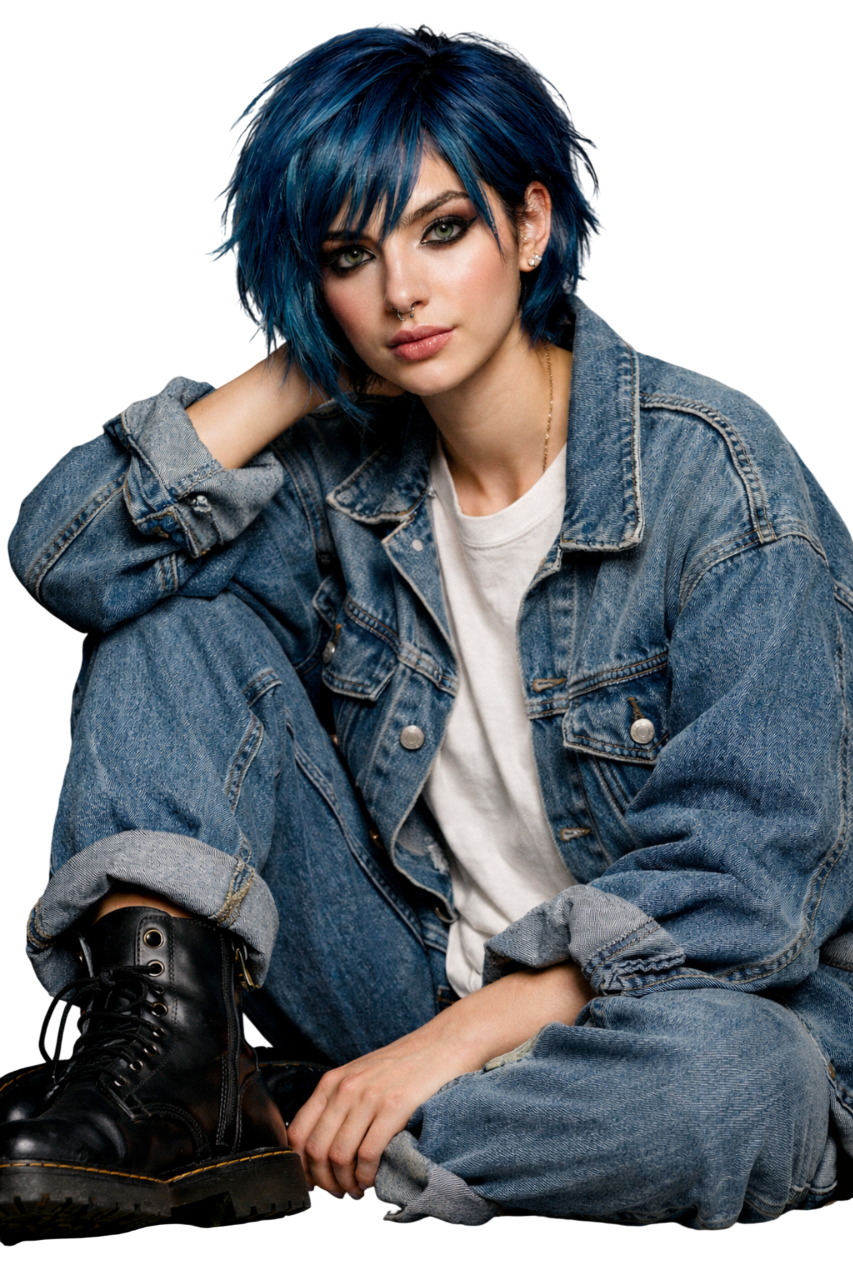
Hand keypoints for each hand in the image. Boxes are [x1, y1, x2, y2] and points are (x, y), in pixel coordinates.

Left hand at [286, 961, 593, 1196]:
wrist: (444, 1043)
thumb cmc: (406, 1064)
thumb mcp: (361, 1075)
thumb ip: (340, 1102)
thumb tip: (322, 1144)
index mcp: (333, 1081)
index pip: (297, 1132)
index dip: (300, 1165)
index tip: (313, 1180)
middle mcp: (346, 1088)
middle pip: (315, 1150)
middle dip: (323, 1181)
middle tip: (338, 1191)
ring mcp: (369, 1097)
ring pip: (339, 1155)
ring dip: (345, 1183)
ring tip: (357, 1188)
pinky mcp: (394, 1107)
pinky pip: (368, 1153)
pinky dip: (367, 1176)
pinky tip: (373, 1179)